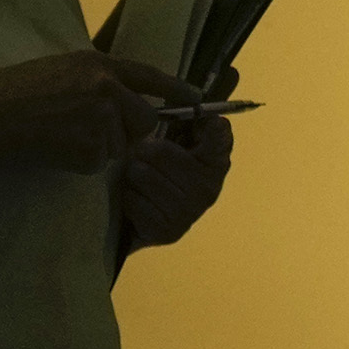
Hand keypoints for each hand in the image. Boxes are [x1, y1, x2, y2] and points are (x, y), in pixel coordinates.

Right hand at [0, 47, 193, 175]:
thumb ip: (96, 78)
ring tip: (62, 133)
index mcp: (97, 64)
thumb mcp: (60, 69)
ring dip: (100, 146)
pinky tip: (56, 147)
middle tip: (96, 130)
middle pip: (145, 119)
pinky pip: (100, 162)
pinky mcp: (91, 147)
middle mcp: (106, 87)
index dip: (176, 89)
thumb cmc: (15, 91)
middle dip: (130, 130)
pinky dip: (82, 161)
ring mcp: (101, 118)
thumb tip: (122, 96)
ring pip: (122, 144)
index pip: (149, 76)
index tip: (198, 98)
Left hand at [115, 107, 232, 252]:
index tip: (212, 122)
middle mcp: (209, 188)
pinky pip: (133, 199)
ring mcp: (190, 212)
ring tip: (138, 184)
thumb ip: (185, 126)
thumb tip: (208, 117)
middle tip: (144, 162)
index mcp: (214, 163)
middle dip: (142, 154)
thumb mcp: (171, 147)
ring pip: (142, 174)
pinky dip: (128, 199)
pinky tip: (138, 203)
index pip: (219, 140)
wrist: (142, 225)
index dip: (215, 129)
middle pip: (160, 151)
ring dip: (131, 178)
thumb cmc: (158, 175)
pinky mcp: (169, 231)